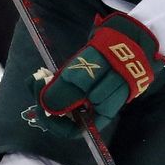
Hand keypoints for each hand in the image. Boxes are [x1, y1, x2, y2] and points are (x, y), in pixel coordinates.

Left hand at [29, 12, 164, 137]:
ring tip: (38, 75)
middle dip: (46, 102)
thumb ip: (65, 94)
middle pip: (65, 115)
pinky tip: (45, 72)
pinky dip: (55, 81)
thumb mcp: (86, 76)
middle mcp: (96, 107)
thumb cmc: (111, 59)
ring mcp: (92, 92)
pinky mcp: (89, 79)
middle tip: (35, 82)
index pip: (73, 130)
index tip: (40, 105)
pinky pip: (67, 87)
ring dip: (47, 91)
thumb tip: (45, 108)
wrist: (129, 34)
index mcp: (101, 113)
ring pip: (64, 100)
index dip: (54, 122)